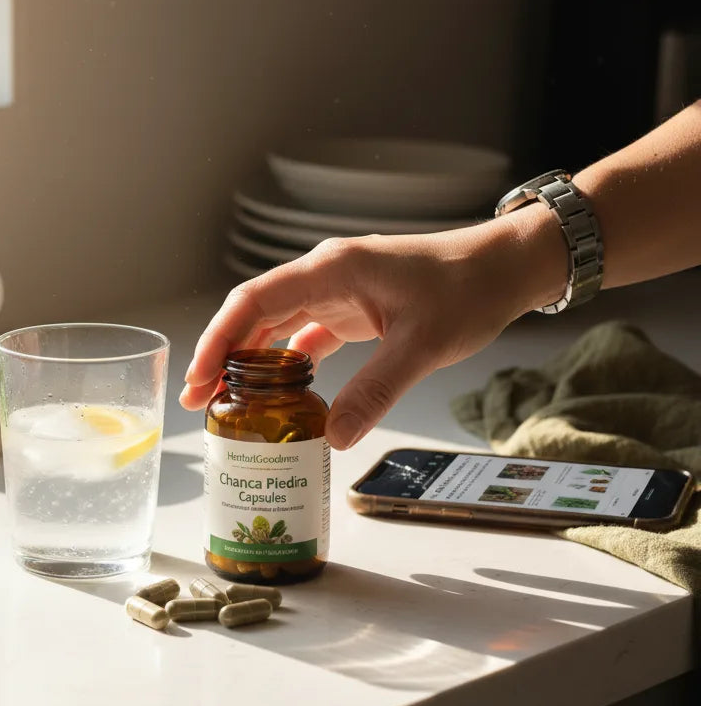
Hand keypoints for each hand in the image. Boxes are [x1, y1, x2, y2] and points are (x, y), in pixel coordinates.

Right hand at [180, 209, 566, 448]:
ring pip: (275, 325)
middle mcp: (325, 276)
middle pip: (254, 314)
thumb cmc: (468, 289)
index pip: (254, 302)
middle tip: (200, 402)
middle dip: (223, 355)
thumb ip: (376, 390)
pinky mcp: (351, 308)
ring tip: (226, 401)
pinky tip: (276, 394)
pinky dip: (285, 363)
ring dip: (249, 360)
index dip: (219, 339)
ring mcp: (337, 291)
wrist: (506, 267)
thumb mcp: (423, 345)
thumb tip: (332, 438)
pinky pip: (303, 334)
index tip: (200, 378)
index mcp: (331, 270)